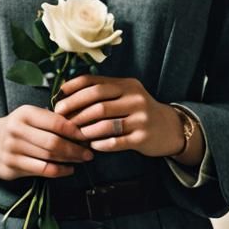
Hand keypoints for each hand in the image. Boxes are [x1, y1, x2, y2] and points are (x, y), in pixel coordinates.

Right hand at [0, 106, 92, 181]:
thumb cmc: (15, 128)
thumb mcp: (28, 116)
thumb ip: (50, 119)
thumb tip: (82, 125)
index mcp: (24, 114)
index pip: (55, 122)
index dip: (75, 130)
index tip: (88, 135)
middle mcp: (16, 130)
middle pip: (53, 142)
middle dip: (75, 149)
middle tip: (89, 152)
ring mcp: (12, 150)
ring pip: (48, 158)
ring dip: (70, 160)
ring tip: (82, 159)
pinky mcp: (11, 166)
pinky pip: (42, 171)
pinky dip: (59, 171)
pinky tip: (69, 169)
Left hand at [53, 75, 185, 157]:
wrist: (169, 128)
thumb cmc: (138, 111)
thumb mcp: (125, 95)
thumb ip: (102, 92)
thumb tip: (67, 96)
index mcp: (126, 84)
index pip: (95, 82)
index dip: (73, 89)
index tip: (58, 98)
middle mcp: (134, 98)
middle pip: (98, 101)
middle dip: (75, 110)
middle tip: (61, 119)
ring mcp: (140, 117)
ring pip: (105, 122)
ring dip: (86, 129)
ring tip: (75, 134)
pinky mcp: (143, 137)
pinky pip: (116, 141)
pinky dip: (101, 143)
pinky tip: (92, 146)